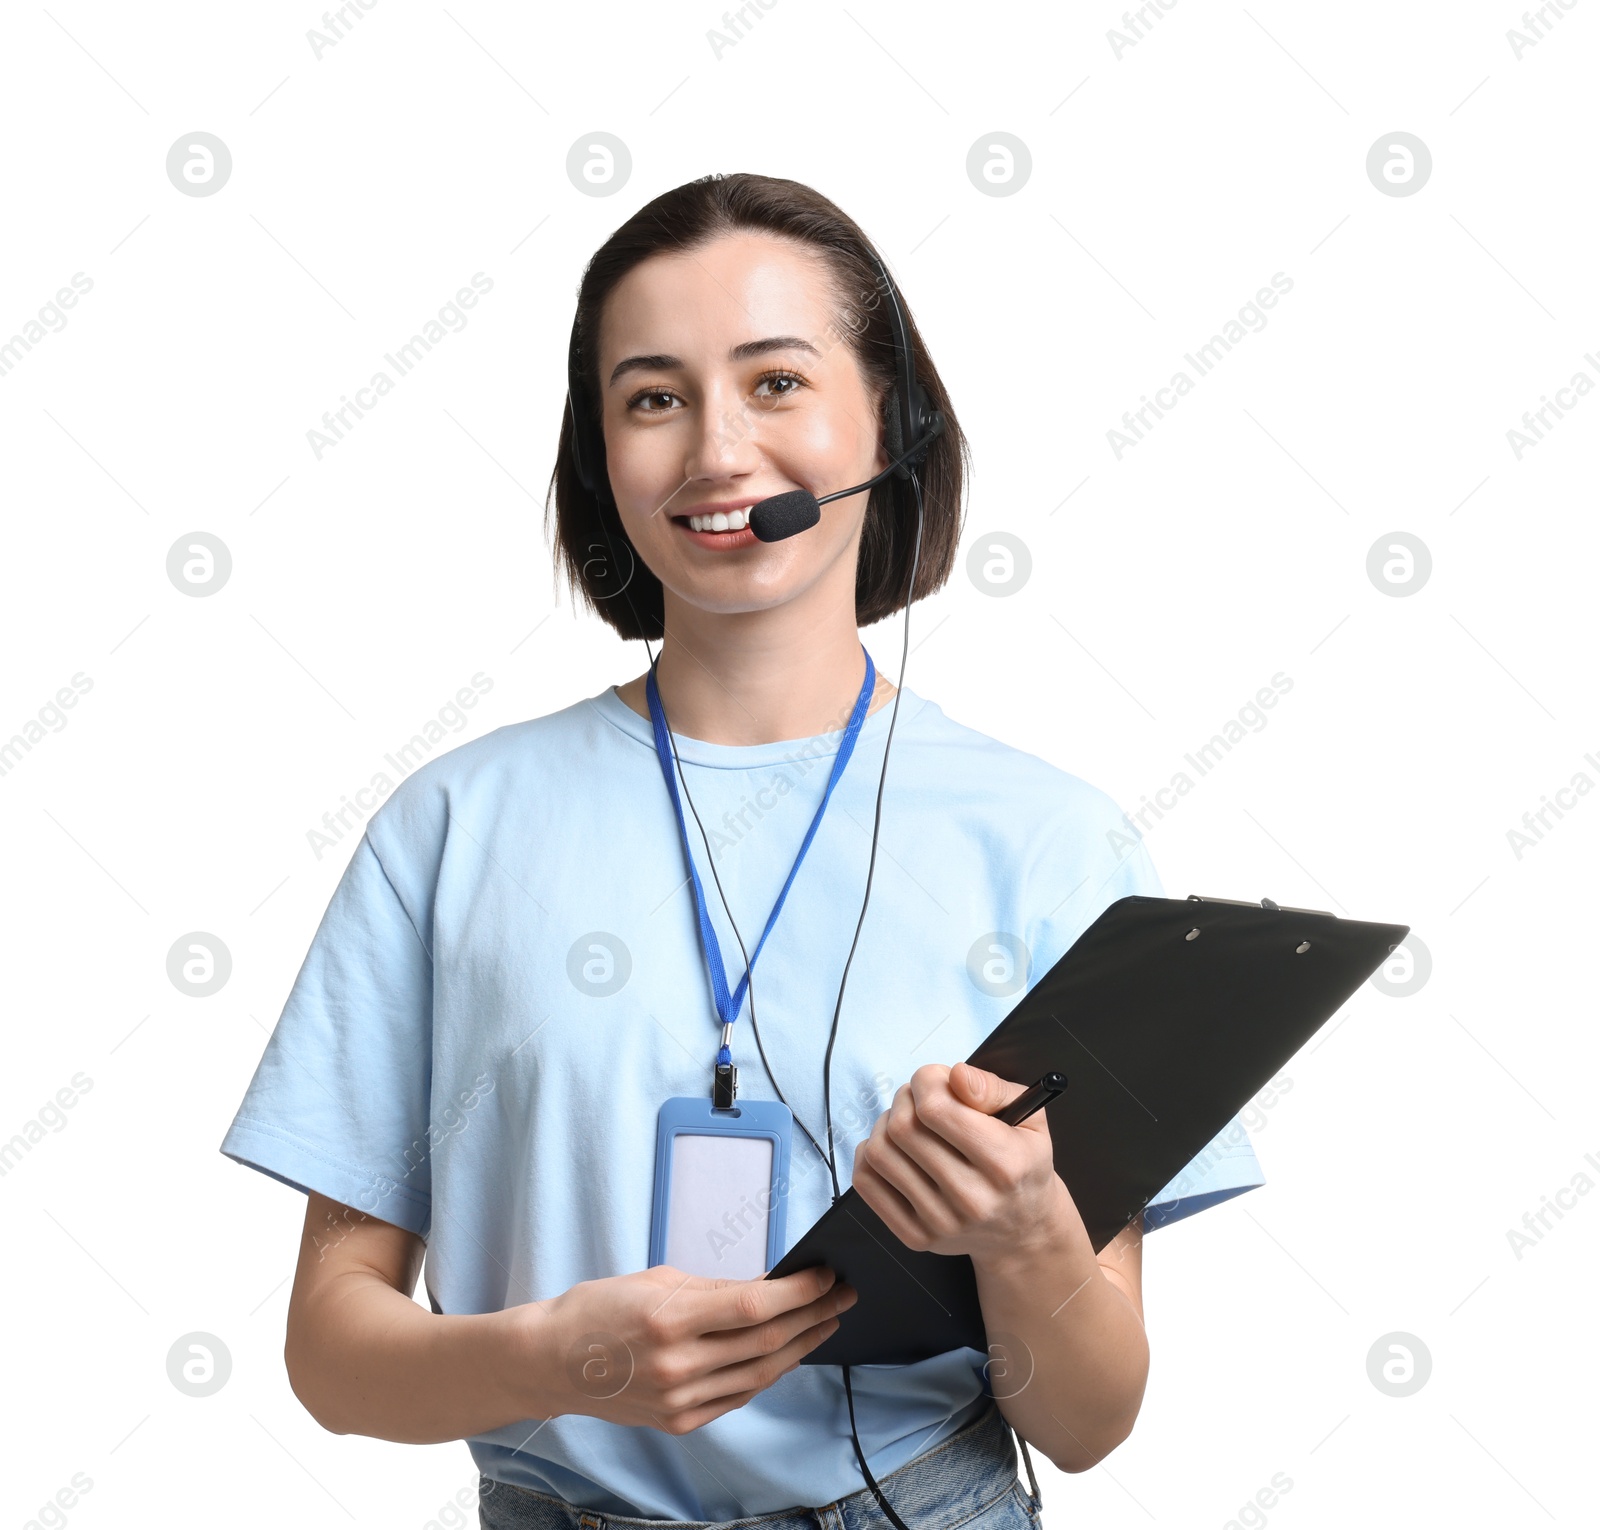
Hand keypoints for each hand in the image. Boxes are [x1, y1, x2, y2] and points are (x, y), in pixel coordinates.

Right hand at [514, 1264, 856, 1435]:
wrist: (550, 1361)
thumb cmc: (599, 1309)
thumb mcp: (656, 1280)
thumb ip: (716, 1288)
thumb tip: (771, 1286)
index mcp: (669, 1319)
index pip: (753, 1305)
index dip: (799, 1291)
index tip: (826, 1274)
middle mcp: (678, 1365)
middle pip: (766, 1340)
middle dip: (814, 1315)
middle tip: (843, 1294)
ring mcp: (680, 1399)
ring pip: (761, 1373)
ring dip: (801, 1346)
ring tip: (826, 1322)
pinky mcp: (680, 1422)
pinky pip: (740, 1396)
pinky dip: (769, 1372)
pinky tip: (788, 1352)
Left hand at [851, 1062, 1082, 1266]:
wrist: (1023, 1230)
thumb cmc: (1023, 1163)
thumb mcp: (1030, 1118)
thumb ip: (991, 1089)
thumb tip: (956, 1075)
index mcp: (1004, 1163)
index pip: (936, 1109)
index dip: (926, 1080)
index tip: (934, 1079)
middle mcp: (972, 1199)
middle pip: (903, 1127)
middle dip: (906, 1098)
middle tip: (921, 1099)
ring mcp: (941, 1222)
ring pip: (879, 1152)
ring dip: (885, 1124)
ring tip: (908, 1123)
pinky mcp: (916, 1236)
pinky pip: (866, 1182)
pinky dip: (869, 1154)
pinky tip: (894, 1149)